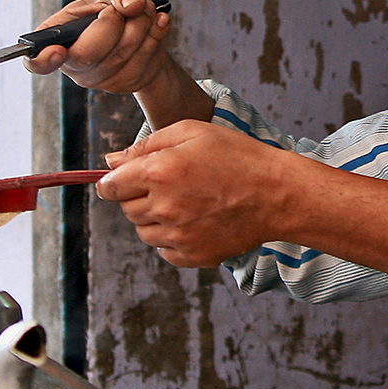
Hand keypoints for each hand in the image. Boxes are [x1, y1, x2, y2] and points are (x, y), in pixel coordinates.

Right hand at [25, 0, 213, 128]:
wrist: (146, 28)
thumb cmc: (116, 7)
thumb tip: (130, 5)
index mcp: (57, 37)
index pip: (36, 62)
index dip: (42, 60)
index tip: (58, 51)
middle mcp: (73, 63)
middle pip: (88, 54)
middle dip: (114, 23)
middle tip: (126, 6)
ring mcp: (100, 79)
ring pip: (122, 55)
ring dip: (142, 23)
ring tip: (145, 9)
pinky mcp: (126, 83)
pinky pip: (145, 61)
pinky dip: (157, 33)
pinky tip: (158, 22)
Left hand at [97, 121, 290, 267]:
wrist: (277, 194)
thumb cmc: (237, 156)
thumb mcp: (191, 132)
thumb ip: (145, 145)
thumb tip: (110, 161)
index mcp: (158, 172)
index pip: (110, 187)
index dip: (113, 182)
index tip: (123, 180)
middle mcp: (163, 207)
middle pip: (127, 209)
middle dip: (138, 196)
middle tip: (171, 184)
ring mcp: (178, 236)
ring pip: (143, 232)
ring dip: (155, 219)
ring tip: (186, 202)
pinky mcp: (192, 256)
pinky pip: (165, 251)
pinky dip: (172, 239)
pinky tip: (196, 221)